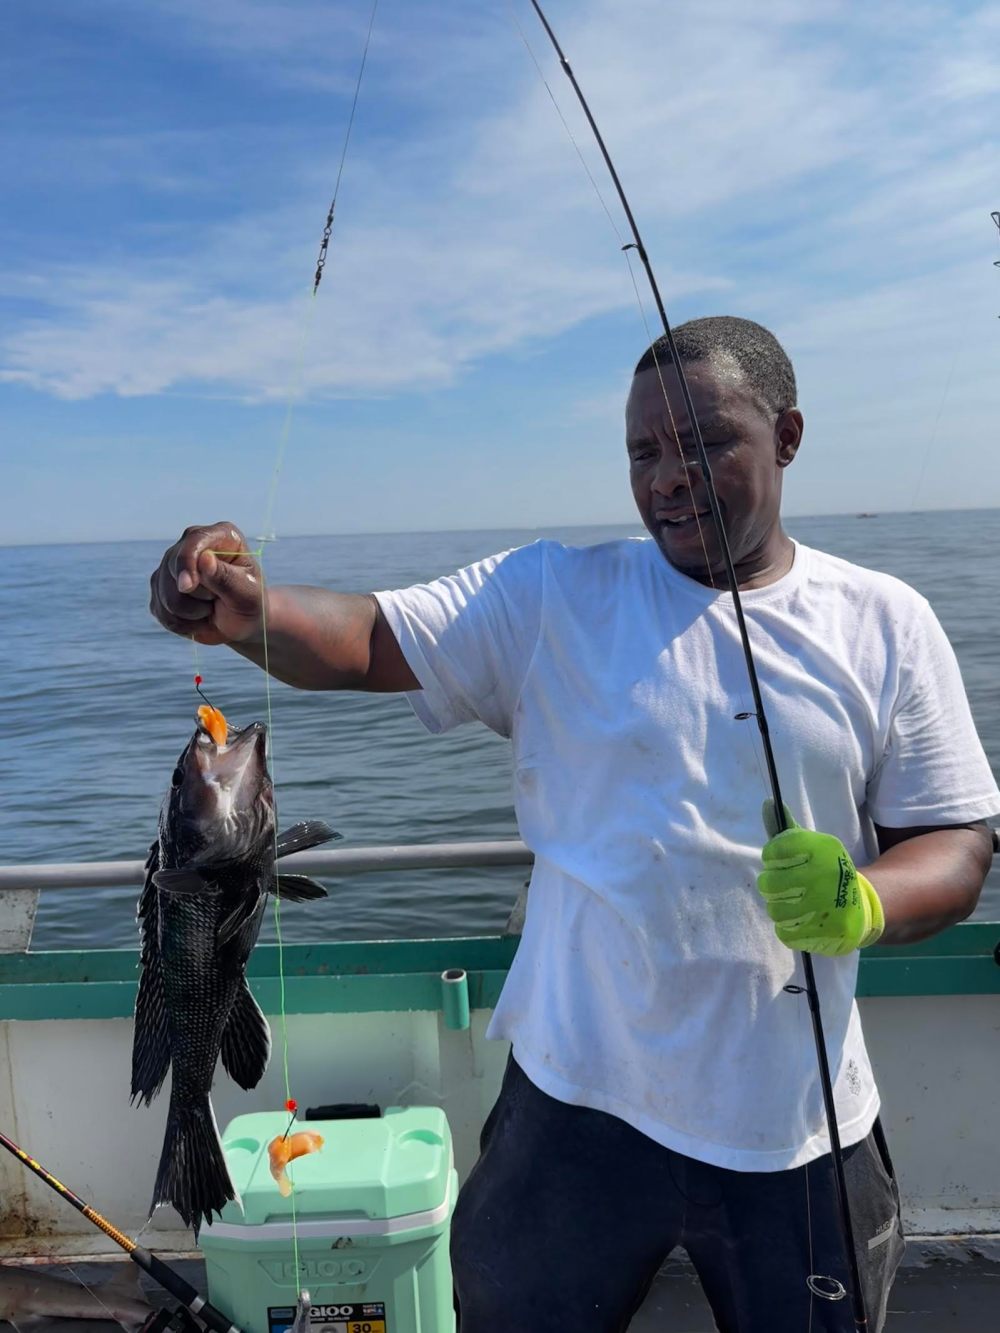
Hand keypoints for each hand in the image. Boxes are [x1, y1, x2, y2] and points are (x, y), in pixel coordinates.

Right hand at [149, 522, 264, 645]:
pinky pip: (161, 611)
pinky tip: (198, 619)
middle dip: (197, 596)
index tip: (188, 587)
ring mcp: (172, 564)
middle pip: (174, 569)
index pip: (194, 540)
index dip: (186, 563)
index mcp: (221, 536)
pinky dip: (182, 624)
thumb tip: (204, 558)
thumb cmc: (249, 603)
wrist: (241, 623)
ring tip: (211, 609)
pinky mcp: (160, 586)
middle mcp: (192, 543)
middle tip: (219, 600)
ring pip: (165, 595)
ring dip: (191, 613)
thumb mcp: (247, 594)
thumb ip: (226, 577)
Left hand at [757, 802, 884, 955]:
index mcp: (823, 850)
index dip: (772, 858)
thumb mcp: (808, 846)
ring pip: (775, 910)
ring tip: (796, 904)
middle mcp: (826, 876)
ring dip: (780, 908)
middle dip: (773, 886)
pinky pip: (786, 933)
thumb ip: (784, 830)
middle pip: (768, 884)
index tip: (781, 861)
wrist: (860, 904)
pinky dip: (789, 928)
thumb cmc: (823, 871)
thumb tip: (768, 803)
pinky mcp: (828, 932)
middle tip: (787, 886)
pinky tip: (803, 920)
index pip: (773, 851)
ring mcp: (829, 906)